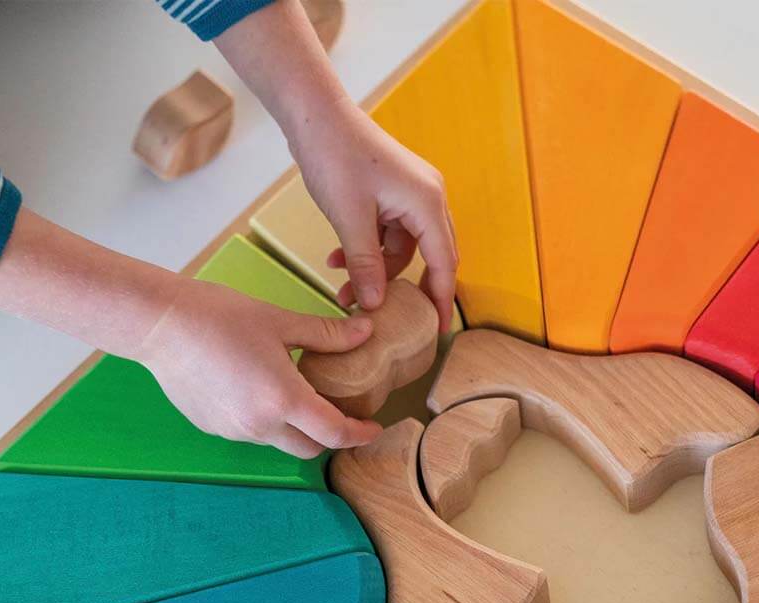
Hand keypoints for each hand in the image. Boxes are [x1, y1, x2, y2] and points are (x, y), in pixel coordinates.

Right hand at [139, 277, 381, 457]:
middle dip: (330, 437)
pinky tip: (259, 389)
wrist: (159, 325)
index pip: (334, 433)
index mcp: (283, 399)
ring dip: (295, 428)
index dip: (359, 434)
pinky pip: (252, 433)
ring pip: (280, 442)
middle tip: (340, 412)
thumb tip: (365, 332)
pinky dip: (266, 421)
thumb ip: (327, 335)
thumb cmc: (219, 316)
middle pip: (310, 449)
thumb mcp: (280, 322)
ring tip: (296, 393)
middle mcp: (260, 425)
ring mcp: (234, 431)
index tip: (373, 427)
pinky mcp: (214, 429)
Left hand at [214, 1, 458, 332]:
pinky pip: (388, 234)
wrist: (314, 114)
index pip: (444, 262)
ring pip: (404, 249)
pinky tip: (337, 260)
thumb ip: (366, 265)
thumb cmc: (335, 156)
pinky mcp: (392, 193)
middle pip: (431, 257)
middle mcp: (428, 198)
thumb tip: (375, 305)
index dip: (442, 299)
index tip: (438, 331)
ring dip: (377, 271)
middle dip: (407, 290)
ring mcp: (411, 194)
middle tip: (396, 321)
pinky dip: (368, 251)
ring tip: (343, 290)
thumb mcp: (349, 219)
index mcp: (427, 203)